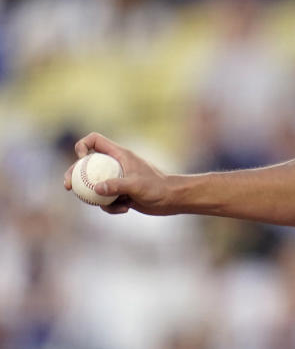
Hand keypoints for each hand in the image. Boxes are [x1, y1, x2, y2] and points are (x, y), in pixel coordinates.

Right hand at [64, 133, 178, 214]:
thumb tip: (95, 189)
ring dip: (97, 198)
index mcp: (119, 155)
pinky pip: (105, 199)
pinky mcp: (119, 193)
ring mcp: (116, 179)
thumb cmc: (158, 188)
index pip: (95, 140)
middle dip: (75, 174)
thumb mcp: (137, 186)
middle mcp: (115, 165)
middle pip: (86, 165)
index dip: (82, 146)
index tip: (81, 160)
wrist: (172, 200)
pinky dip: (111, 206)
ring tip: (110, 205)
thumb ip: (117, 185)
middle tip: (68, 186)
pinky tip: (126, 208)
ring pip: (93, 185)